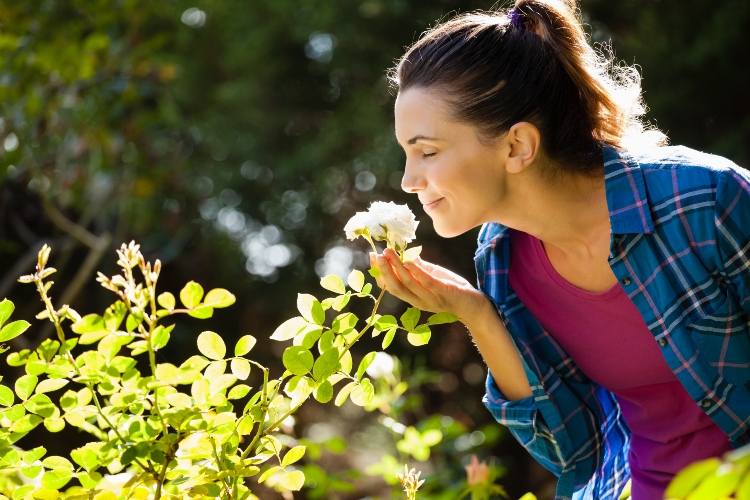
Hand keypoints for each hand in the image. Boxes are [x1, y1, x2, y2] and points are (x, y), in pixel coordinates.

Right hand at [369, 248, 489, 323]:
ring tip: (389, 253)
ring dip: (397, 268)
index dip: (380, 273)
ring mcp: (431, 299)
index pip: (391, 287)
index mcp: (413, 298)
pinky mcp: (444, 294)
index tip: (373, 257)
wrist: (475, 306)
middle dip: (384, 271)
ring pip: (408, 284)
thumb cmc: (453, 290)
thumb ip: (419, 269)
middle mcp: (418, 301)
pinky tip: (409, 262)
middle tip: (377, 255)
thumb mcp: (433, 277)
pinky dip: (417, 273)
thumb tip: (405, 255)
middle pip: (395, 287)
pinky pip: (427, 283)